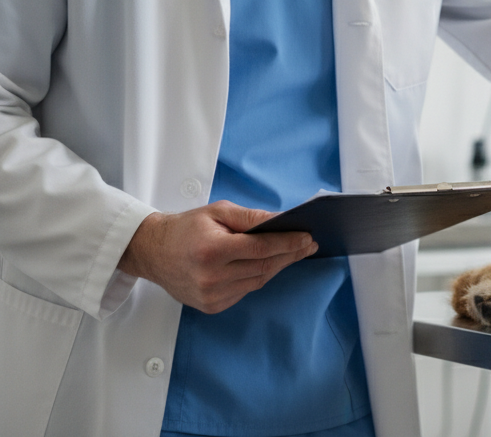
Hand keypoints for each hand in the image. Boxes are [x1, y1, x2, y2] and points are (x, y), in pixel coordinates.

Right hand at [116, 201, 317, 313]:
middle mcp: (211, 277)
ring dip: (279, 266)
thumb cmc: (186, 228)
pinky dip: (259, 277)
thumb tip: (283, 220)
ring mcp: (210, 295)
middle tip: (309, 245)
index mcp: (211, 250)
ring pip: (258, 281)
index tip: (308, 237)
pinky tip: (268, 265)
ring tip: (294, 253)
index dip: (288, 243)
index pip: (261, 248)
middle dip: (290, 254)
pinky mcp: (211, 306)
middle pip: (264, 267)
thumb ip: (251, 217)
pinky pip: (246, 291)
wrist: (152, 252)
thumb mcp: (218, 212)